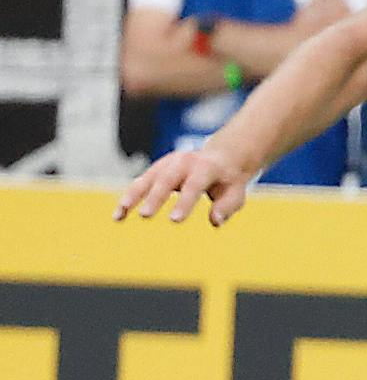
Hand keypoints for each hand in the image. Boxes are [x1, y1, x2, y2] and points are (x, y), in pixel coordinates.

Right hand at [114, 146, 254, 226]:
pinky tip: (118, 215)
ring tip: (120, 216)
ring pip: (147, 179)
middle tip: (145, 216)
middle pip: (167, 179)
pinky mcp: (156, 169)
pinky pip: (139, 183)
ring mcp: (167, 164)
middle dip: (155, 197)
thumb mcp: (235, 192)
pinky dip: (128, 198)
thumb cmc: (227, 181)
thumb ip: (227, 206)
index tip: (175, 220)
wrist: (221, 158)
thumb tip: (215, 221)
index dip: (184, 202)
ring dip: (132, 197)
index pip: (194, 185)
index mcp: (206, 167)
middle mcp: (184, 162)